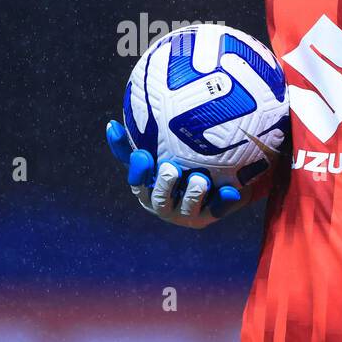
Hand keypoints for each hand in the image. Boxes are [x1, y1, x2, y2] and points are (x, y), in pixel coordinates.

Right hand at [104, 119, 245, 228]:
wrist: (217, 176)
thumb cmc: (177, 161)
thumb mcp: (156, 151)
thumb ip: (133, 142)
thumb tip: (110, 125)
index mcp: (149, 190)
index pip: (138, 184)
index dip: (138, 173)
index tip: (143, 155)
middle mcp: (166, 206)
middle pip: (160, 201)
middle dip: (165, 186)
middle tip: (170, 168)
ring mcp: (189, 213)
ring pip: (188, 209)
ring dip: (193, 195)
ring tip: (199, 179)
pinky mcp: (213, 215)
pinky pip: (219, 209)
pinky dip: (224, 201)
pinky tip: (231, 191)